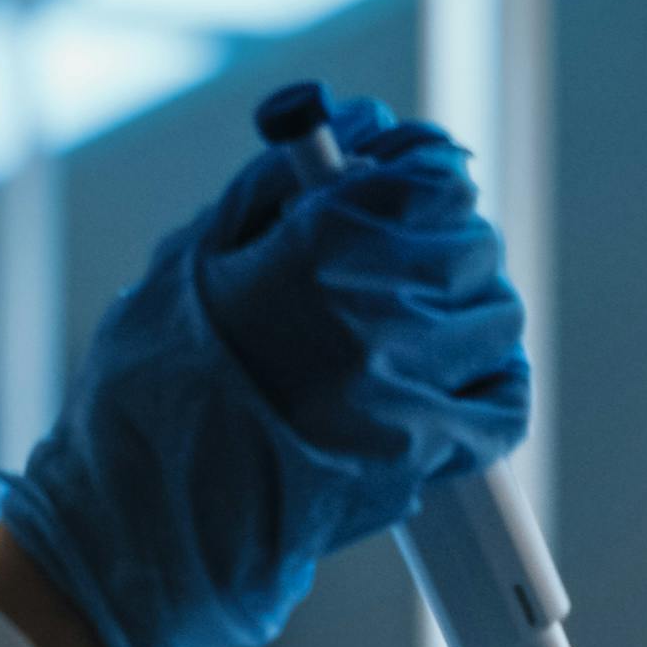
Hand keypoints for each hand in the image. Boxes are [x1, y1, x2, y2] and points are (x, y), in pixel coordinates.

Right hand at [0, 95, 528, 646]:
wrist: (143, 522)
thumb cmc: (151, 388)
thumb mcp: (191, 260)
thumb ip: (276, 184)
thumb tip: (359, 124)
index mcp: (318, 245)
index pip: (432, 171)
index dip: (424, 168)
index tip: (412, 179)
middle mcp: (377, 309)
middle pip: (471, 243)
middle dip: (441, 245)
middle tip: (400, 267)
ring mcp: (406, 387)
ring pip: (496, 320)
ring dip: (468, 318)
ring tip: (418, 337)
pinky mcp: (423, 457)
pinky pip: (503, 405)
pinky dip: (490, 391)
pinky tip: (453, 391)